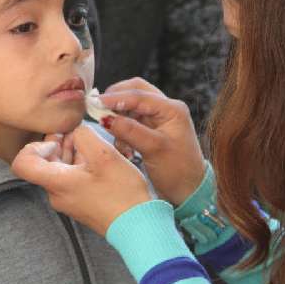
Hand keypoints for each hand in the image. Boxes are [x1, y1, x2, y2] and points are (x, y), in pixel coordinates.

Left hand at [12, 125, 151, 235]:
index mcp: (56, 183)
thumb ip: (85, 135)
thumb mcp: (105, 155)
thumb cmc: (121, 194)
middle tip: (76, 132)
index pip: (22, 163)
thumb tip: (76, 130)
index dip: (35, 145)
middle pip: (43, 162)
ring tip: (89, 142)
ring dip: (70, 151)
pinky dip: (78, 163)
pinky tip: (95, 156)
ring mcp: (67, 199)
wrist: (137, 225)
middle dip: (58, 143)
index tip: (57, 140)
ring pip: (58, 169)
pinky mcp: (78, 201)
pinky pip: (70, 178)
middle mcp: (56, 193)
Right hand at [100, 78, 205, 205]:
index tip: (95, 103)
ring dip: (119, 119)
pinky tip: (125, 149)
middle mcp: (165, 109)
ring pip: (130, 107)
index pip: (139, 95)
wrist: (189, 190)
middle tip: (100, 114)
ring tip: (120, 142)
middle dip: (116, 102)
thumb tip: (105, 118)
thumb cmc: (178, 170)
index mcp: (172, 109)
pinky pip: (130, 121)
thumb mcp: (153, 149)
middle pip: (134, 92)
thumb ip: (129, 131)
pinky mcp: (151, 129)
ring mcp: (158, 118)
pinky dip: (122, 131)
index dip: (115, 98)